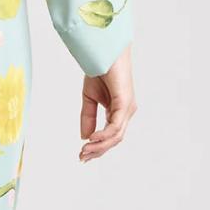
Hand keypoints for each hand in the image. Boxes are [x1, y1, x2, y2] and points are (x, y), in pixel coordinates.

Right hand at [79, 44, 136, 161]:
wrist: (103, 52)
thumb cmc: (100, 70)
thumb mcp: (89, 98)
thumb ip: (88, 117)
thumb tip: (85, 137)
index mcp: (118, 111)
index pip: (110, 136)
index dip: (97, 147)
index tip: (82, 155)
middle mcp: (126, 112)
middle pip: (114, 140)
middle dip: (97, 151)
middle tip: (82, 157)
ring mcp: (127, 108)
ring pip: (116, 136)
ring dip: (100, 146)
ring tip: (85, 150)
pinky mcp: (125, 103)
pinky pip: (116, 126)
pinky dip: (105, 135)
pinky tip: (93, 138)